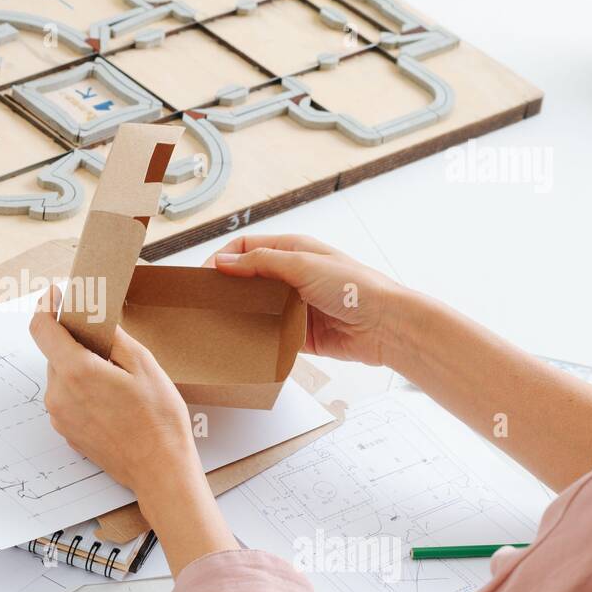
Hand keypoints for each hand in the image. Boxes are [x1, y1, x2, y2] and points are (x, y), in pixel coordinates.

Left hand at [28, 286, 238, 574]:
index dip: (46, 307)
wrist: (160, 470)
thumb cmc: (159, 420)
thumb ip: (113, 337)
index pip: (41, 329)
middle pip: (54, 353)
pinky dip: (82, 390)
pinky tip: (111, 398)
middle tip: (104, 340)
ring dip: (79, 367)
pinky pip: (67, 398)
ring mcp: (60, 416)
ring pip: (61, 376)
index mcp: (76, 372)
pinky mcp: (67, 432)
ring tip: (115, 376)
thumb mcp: (144, 365)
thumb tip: (96, 319)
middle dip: (74, 341)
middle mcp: (59, 394)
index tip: (54, 295)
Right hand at [208, 233, 408, 366]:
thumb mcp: (303, 265)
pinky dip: (257, 338)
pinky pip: (269, 335)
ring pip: (256, 308)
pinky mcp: (299, 333)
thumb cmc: (355, 288)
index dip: (223, 259)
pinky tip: (244, 342)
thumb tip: (224, 262)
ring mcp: (295, 305)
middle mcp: (292, 276)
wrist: (385, 326)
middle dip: (227, 289)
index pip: (246, 248)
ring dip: (241, 315)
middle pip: (248, 279)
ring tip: (220, 324)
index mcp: (293, 251)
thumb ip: (261, 263)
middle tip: (206, 303)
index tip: (205, 278)